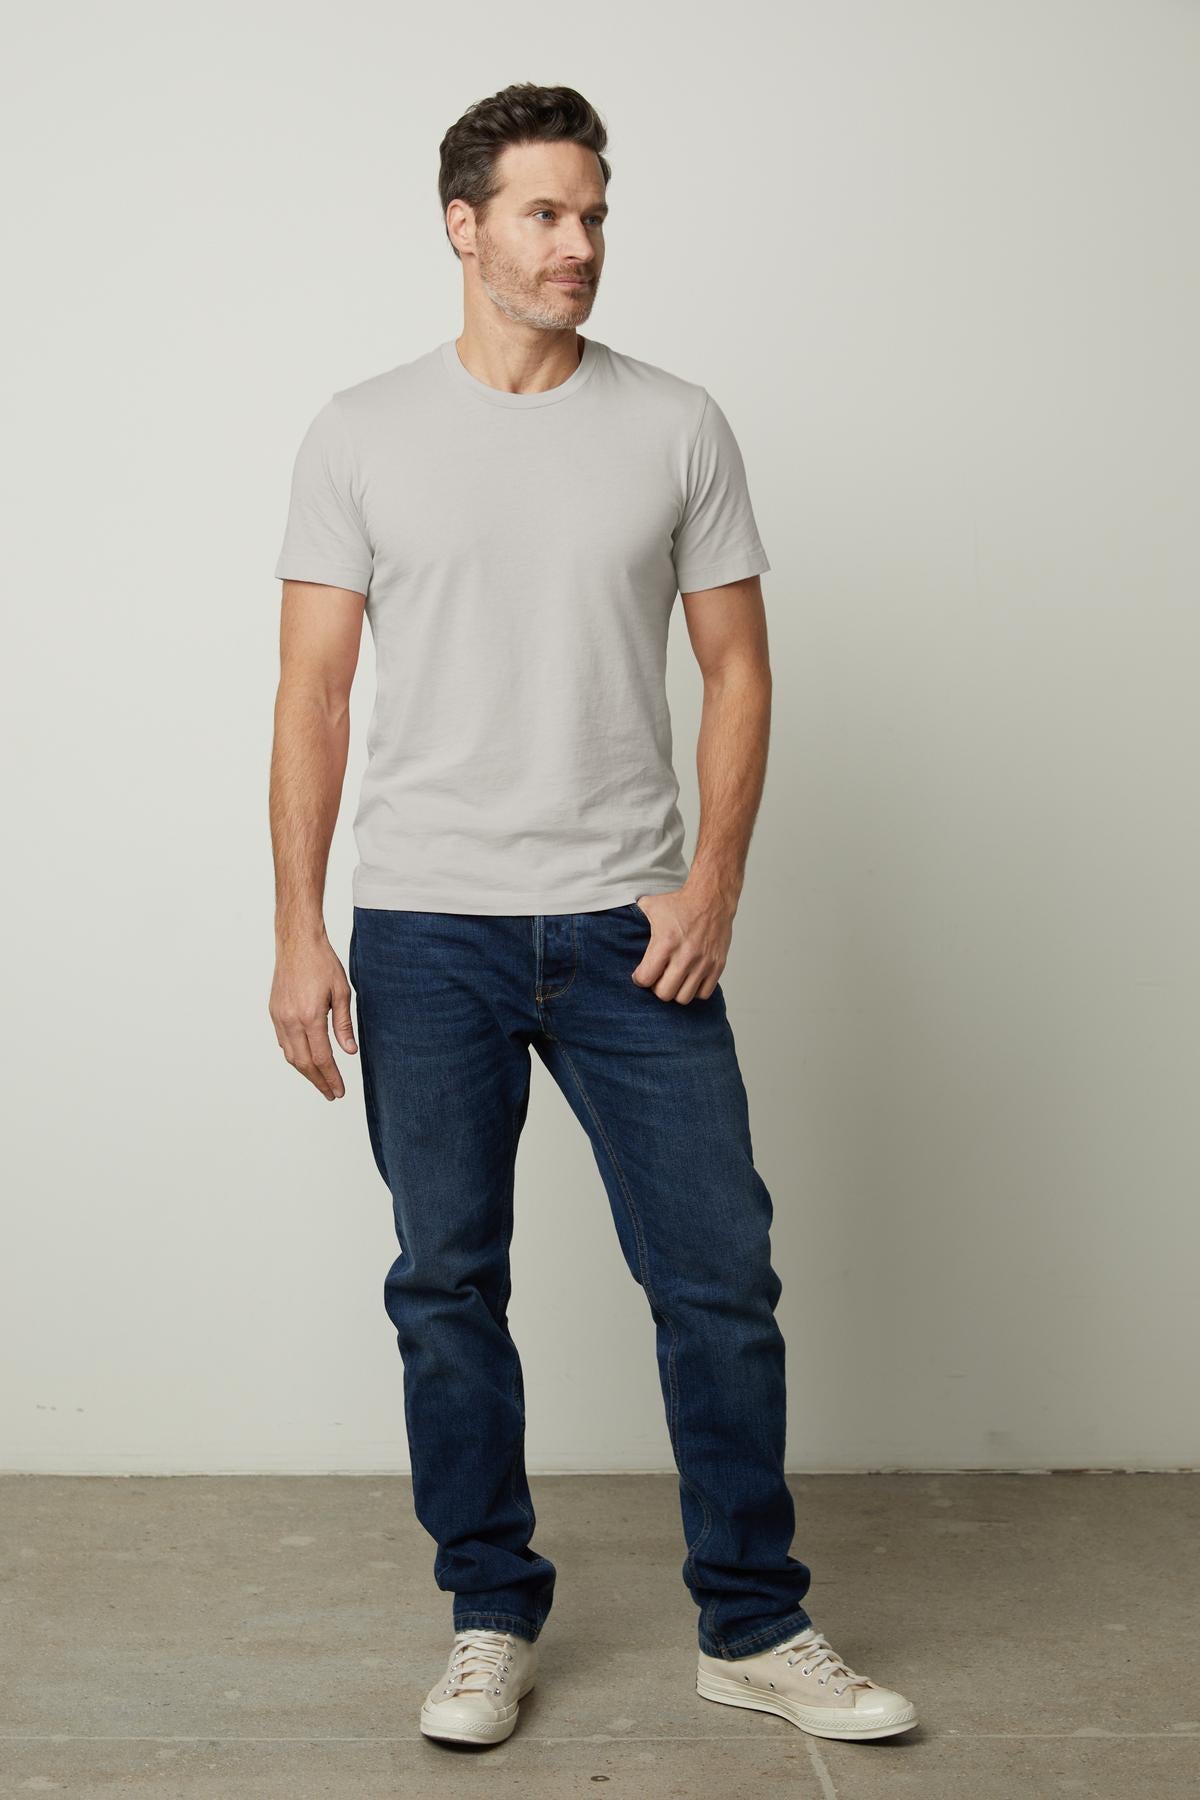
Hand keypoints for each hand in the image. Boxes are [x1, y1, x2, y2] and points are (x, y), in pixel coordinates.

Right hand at [269, 930, 357, 1099]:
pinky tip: (306, 1058)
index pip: (322, 1058)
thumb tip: (349, 1051)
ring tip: (320, 1081)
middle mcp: (290, 1020)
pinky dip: (294, 1054)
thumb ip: (344, 1024)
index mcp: (310, 1016)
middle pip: (304, 1062)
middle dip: (318, 1081)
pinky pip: (283, 1041)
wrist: (297, 942)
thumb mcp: (341, 992)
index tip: (339, 1091)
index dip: (331, 1077)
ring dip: (305, 1071)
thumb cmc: (322, 962)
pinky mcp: (274, 1011)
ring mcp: (279, 1016)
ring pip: (290, 1055)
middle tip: (331, 1094)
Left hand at [630, 883, 734, 1003]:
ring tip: (673, 979)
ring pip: (684, 998)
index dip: (640, 979)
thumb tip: (615, 925)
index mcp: (666, 942)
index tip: (641, 974)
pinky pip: (703, 993)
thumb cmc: (680, 903)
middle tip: (657, 978)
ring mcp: (703, 962)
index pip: (646, 979)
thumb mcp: (650, 906)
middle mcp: (685, 955)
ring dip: (676, 991)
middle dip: (657, 988)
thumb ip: (633, 919)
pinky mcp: (717, 965)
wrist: (711, 897)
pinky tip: (690, 978)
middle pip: (665, 993)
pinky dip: (695, 990)